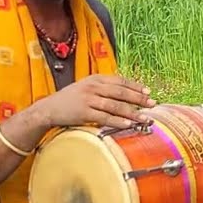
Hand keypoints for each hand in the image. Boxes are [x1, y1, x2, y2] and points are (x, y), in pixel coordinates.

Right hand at [30, 74, 155, 129]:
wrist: (49, 108)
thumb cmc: (71, 99)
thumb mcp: (87, 88)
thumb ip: (104, 89)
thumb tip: (128, 94)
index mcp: (96, 79)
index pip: (120, 81)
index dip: (135, 86)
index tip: (149, 92)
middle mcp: (93, 87)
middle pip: (121, 92)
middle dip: (139, 99)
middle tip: (152, 104)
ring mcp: (88, 99)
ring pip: (115, 105)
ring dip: (132, 112)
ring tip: (145, 118)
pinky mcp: (84, 112)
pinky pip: (105, 117)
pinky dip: (118, 121)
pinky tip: (128, 124)